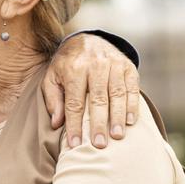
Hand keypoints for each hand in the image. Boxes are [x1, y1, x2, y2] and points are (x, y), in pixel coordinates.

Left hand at [44, 33, 139, 148]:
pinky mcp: (128, 66)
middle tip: (99, 144)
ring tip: (117, 136)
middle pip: (97, 99)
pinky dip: (132, 105)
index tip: (75, 144)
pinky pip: (132, 88)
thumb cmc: (66, 65)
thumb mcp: (52, 77)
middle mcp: (95, 65)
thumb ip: (53, 99)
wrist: (87, 39)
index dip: (74, 124)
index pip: (74, 102)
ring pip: (117, 94)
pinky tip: (130, 121)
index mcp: (74, 69)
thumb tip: (57, 123)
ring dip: (118, 117)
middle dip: (98, 124)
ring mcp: (114, 64)